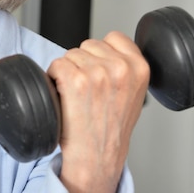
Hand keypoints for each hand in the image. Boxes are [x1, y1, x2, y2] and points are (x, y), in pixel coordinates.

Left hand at [47, 31, 149, 192]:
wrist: (96, 155)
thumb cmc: (111, 127)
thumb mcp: (133, 92)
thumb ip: (126, 67)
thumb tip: (107, 47)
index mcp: (139, 67)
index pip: (114, 37)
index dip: (101, 53)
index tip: (101, 71)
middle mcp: (120, 68)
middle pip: (88, 45)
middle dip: (83, 63)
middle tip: (89, 90)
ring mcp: (97, 73)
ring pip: (70, 54)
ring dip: (68, 71)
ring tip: (78, 95)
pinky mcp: (75, 80)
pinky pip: (56, 64)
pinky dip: (54, 78)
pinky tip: (65, 95)